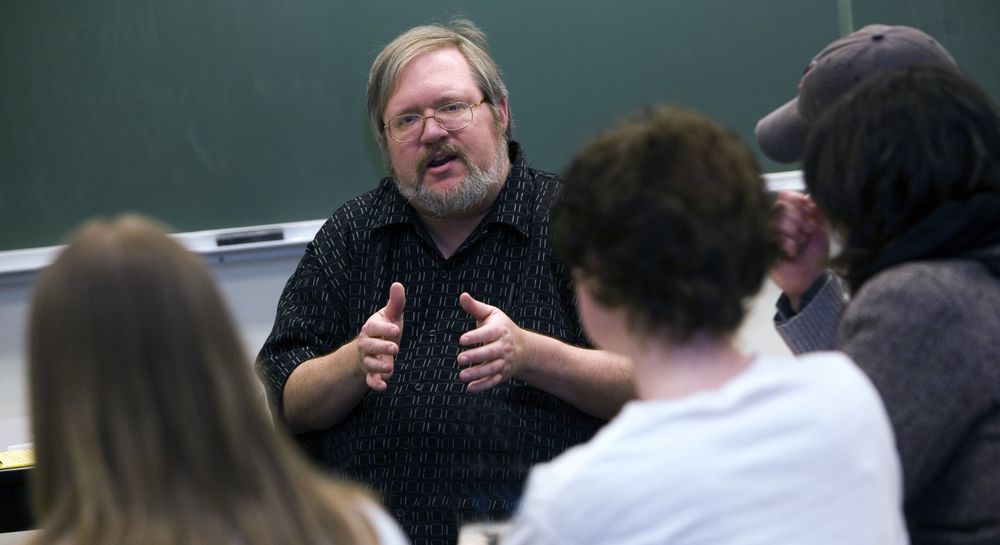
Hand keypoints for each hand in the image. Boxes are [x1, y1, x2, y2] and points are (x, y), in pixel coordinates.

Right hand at [356, 282, 404, 390]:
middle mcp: (367, 343)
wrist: (372, 348)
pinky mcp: (371, 372)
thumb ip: (396, 302)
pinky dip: (375, 384)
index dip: (385, 329)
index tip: (396, 329)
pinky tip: (383, 387)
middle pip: (370, 346)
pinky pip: (370, 379)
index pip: (375, 327)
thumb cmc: (384, 329)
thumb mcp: (391, 315)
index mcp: (372, 327)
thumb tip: (398, 284)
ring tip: (389, 368)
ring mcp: (368, 359)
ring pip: (369, 363)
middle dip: (381, 348)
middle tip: (395, 348)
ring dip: (378, 366)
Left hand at [457, 292, 525, 391]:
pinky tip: (470, 388)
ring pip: (492, 369)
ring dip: (477, 374)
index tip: (462, 339)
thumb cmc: (502, 328)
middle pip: (491, 352)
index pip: (488, 333)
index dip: (475, 336)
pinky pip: (493, 381)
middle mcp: (504, 346)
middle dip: (476, 356)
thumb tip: (462, 296)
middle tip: (460, 358)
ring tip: (462, 375)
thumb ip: (475, 307)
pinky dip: (483, 386)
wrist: (525, 348)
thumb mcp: (491, 314)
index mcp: (500, 330)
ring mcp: (504, 361)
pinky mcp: (503, 374)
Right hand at [770, 191, 829, 310]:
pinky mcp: (763, 248)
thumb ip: (817, 209)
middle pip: (779, 206)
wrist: (811, 278)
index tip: (809, 212)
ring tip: (800, 243)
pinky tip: (792, 252)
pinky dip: (785, 243)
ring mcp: (768, 235)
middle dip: (796, 217)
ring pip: (774, 220)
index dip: (796, 201)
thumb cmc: (815, 254)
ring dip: (792, 232)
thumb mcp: (821, 228)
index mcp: (790, 214)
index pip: (785, 195)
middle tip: (807, 230)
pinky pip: (771, 237)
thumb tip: (809, 194)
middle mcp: (776, 222)